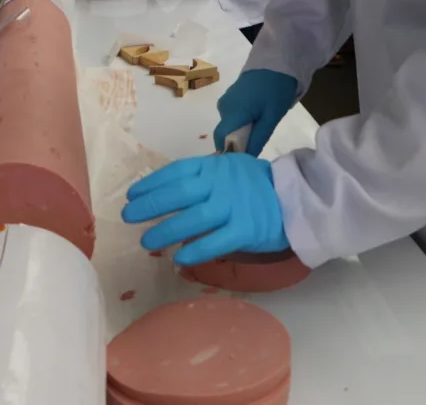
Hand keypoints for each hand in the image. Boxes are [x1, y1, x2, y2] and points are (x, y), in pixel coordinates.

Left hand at [122, 153, 288, 265]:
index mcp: (213, 167)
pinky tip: (179, 258)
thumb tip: (165, 192)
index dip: (151, 183)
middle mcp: (220, 185)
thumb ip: (202, 178)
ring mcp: (233, 207)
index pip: (176, 172)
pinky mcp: (245, 230)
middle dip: (151, 205)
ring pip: (192, 219)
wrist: (295, 198)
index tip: (132, 195)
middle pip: (179, 195)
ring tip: (146, 241)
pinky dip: (195, 251)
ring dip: (166, 231)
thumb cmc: (255, 185)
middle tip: (129, 216)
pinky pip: (215, 242)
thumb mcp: (228, 169)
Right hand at [214, 69, 297, 155]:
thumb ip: (257, 138)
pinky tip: (256, 120)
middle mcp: (223, 108)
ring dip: (241, 133)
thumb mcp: (271, 117)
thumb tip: (246, 158)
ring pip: (230, 126)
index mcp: (232, 113)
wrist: (276, 61)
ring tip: (259, 132)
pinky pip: (232, 117)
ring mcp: (226, 102)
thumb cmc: (275, 90)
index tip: (241, 162)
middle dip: (237, 144)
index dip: (228, 153)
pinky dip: (241, 123)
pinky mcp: (231, 98)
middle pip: (225, 134)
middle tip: (255, 148)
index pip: (221, 140)